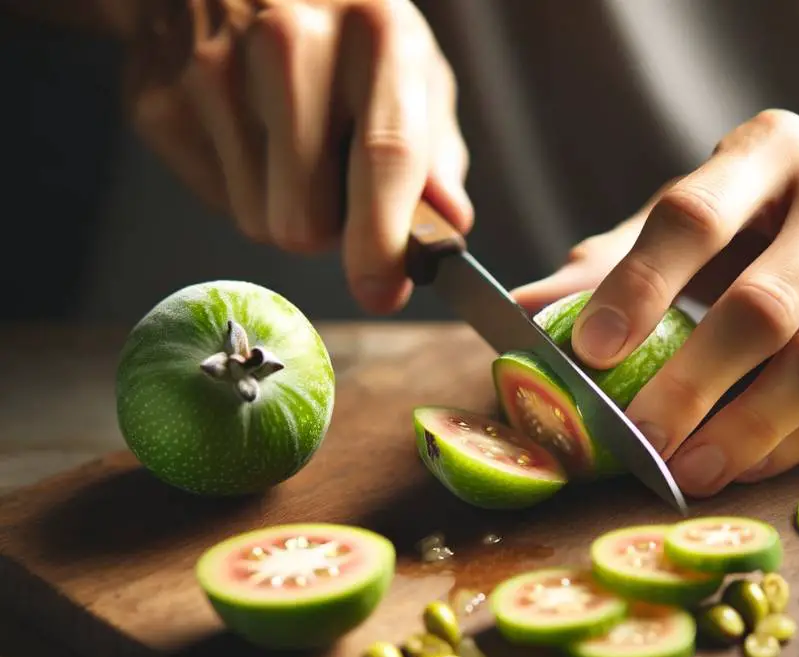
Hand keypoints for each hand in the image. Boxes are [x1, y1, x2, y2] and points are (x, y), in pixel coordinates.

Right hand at [124, 0, 471, 312]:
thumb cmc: (342, 30)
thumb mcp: (410, 67)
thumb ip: (436, 152)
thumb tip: (449, 225)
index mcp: (375, 34)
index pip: (384, 156)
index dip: (382, 242)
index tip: (383, 292)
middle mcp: (289, 44)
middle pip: (306, 222)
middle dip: (330, 229)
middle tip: (336, 178)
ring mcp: (212, 70)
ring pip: (260, 223)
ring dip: (285, 207)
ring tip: (289, 138)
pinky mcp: (158, 101)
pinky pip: (216, 200)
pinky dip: (240, 183)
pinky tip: (245, 126)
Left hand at [514, 110, 798, 497]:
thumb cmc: (794, 231)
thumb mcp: (716, 221)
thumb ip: (624, 261)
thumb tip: (527, 311)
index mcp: (774, 150)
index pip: (693, 215)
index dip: (636, 288)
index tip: (587, 353)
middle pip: (759, 304)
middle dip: (687, 385)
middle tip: (634, 442)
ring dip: (742, 429)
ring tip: (685, 471)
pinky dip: (795, 442)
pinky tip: (746, 466)